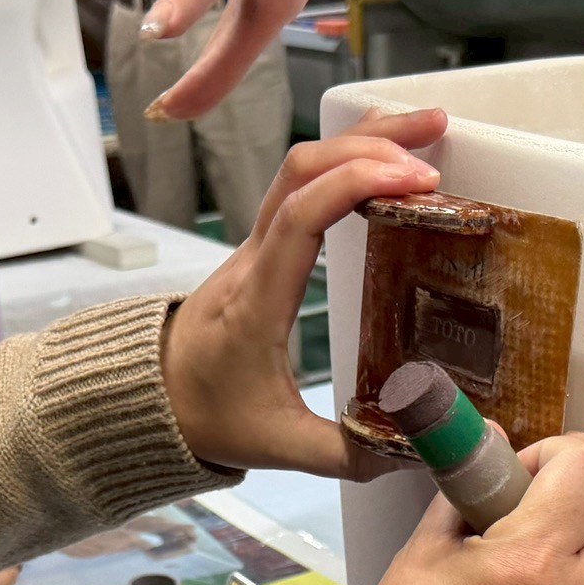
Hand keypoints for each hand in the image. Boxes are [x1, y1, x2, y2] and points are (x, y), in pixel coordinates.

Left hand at [163, 106, 445, 478]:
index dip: (357, 184)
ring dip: (362, 142)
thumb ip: (348, 452)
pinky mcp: (263, 247)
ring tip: (426, 132)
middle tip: (436, 136)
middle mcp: (252, 260)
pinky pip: (302, 185)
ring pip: (300, 167)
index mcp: (255, 301)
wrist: (147, 399)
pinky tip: (387, 158)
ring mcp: (254, 247)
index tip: (416, 182)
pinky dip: (347, 161)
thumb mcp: (278, 447)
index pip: (299, 215)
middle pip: (302, 169)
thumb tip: (416, 451)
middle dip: (371, 142)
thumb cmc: (206, 415)